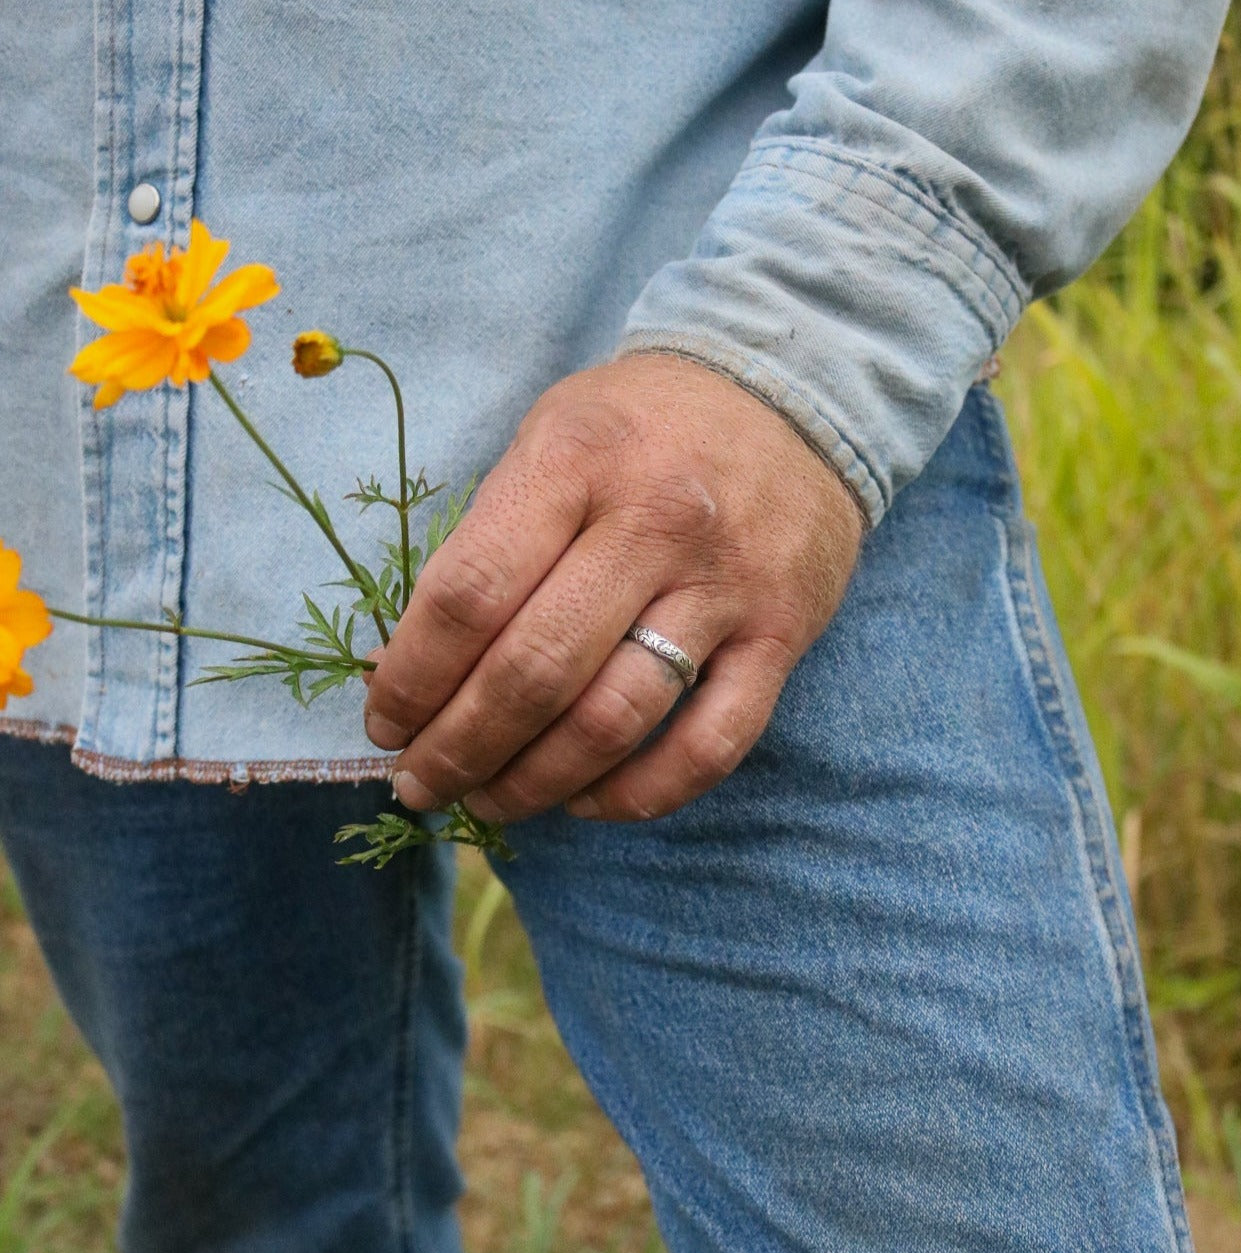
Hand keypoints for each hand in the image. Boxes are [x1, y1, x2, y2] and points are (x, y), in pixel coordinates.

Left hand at [362, 353, 863, 821]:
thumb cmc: (642, 426)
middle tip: (423, 783)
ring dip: (536, 782)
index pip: (469, 595)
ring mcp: (724, 586)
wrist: (790, 397)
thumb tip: (406, 668)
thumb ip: (487, 542)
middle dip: (460, 749)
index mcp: (575, 463)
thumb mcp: (550, 439)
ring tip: (491, 802)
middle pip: (534, 671)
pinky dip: (641, 794)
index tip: (385, 722)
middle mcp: (653, 524)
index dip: (411, 678)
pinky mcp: (781, 634)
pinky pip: (712, 744)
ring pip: (615, 719)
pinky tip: (589, 802)